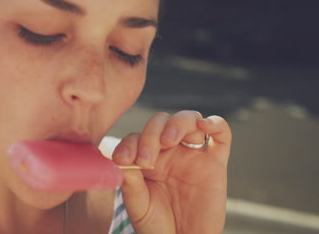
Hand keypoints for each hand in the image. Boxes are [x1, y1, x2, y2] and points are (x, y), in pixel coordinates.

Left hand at [112, 111, 231, 233]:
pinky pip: (221, 133)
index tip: (123, 160)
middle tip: (146, 159)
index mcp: (146, 158)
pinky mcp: (215, 162)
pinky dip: (215, 122)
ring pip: (188, 119)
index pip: (136, 137)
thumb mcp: (138, 205)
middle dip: (150, 135)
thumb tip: (121, 160)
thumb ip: (130, 183)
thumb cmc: (157, 225)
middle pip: (160, 122)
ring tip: (168, 140)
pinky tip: (204, 125)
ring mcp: (192, 154)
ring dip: (176, 124)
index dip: (128, 144)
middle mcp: (169, 151)